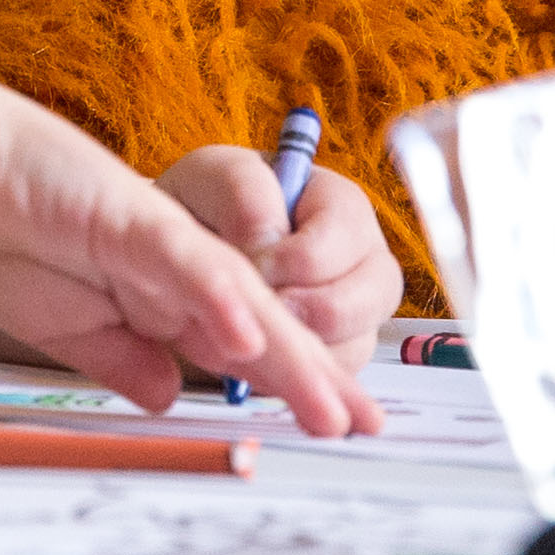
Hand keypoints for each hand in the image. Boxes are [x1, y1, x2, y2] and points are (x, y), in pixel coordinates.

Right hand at [0, 95, 363, 436]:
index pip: (242, 349)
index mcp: (161, 298)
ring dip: (289, 352)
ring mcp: (158, 241)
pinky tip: (249, 335)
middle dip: (317, 378)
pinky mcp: (129, 217)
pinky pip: (184, 260)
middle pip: (261, 328)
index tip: (338, 427)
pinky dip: (216, 298)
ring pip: (240, 300)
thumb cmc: (0, 237)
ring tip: (334, 402)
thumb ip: (121, 358)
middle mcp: (176, 270)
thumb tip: (167, 395)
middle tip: (368, 428)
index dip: (293, 386)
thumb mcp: (66, 328)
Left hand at [158, 145, 399, 375]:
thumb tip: (267, 243)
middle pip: (370, 298)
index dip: (295, 258)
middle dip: (307, 308)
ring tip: (251, 332)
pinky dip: (294, 376)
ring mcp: (355, 312)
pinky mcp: (336, 354)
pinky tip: (256, 360)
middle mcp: (363, 260)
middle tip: (258, 307)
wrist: (184, 258)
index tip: (249, 265)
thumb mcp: (216, 176)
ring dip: (301, 345)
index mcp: (342, 205)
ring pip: (357, 345)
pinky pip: (333, 378)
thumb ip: (245, 193)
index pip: (345, 237)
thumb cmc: (208, 207)